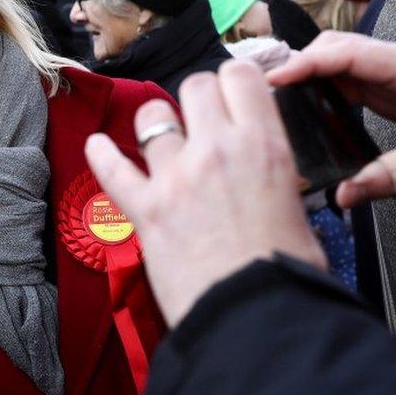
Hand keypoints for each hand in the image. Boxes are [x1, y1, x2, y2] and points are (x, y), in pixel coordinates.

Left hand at [86, 63, 326, 327]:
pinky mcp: (145, 208)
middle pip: (194, 85)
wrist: (255, 318)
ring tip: (160, 137)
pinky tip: (97, 146)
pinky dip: (101, 155)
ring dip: (155, 123)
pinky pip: (111, 168)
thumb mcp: (298, 210)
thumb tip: (266, 177)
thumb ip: (275, 179)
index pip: (240, 76)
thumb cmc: (286, 275)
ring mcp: (176, 176)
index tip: (232, 95)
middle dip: (197, 98)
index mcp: (264, 145)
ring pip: (151, 116)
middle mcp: (217, 149)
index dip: (234, 82)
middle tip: (202, 120)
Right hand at [267, 31, 395, 208]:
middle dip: (303, 64)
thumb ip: (388, 178)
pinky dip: (325, 89)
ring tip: (280, 100)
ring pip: (341, 61)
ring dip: (311, 76)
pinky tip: (309, 109)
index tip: (275, 79)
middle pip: (339, 47)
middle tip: (269, 92)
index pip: (349, 54)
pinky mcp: (392, 86)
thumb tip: (342, 196)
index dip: (308, 63)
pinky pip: (350, 80)